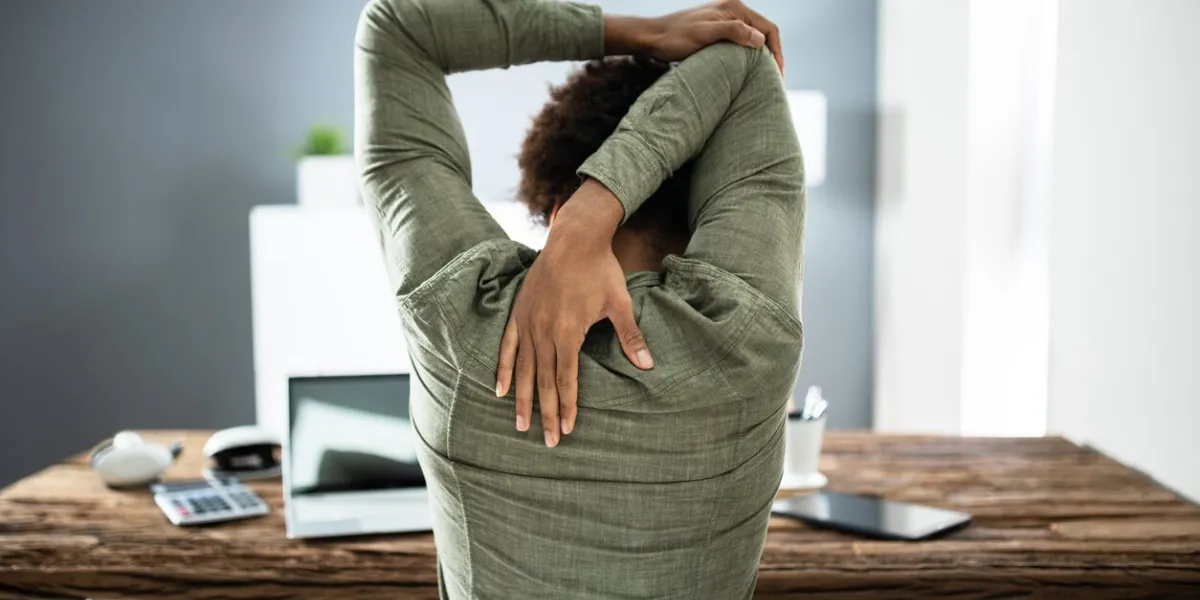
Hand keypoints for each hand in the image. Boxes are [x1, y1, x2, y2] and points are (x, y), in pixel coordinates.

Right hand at [495, 180, 652, 447]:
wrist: (573, 239)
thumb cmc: (600, 270)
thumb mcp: (619, 303)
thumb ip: (630, 336)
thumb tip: (647, 364)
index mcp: (568, 332)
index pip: (566, 379)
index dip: (566, 406)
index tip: (567, 429)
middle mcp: (544, 332)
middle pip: (543, 381)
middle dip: (545, 413)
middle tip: (546, 442)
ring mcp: (528, 323)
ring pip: (523, 369)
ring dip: (522, 399)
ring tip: (519, 425)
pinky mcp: (518, 313)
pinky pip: (507, 347)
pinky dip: (503, 369)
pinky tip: (499, 390)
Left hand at [605, 0, 783, 74]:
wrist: (651, 38)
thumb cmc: (675, 38)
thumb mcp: (705, 35)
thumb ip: (733, 32)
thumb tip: (760, 40)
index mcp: (734, 7)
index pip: (769, 29)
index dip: (777, 53)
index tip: (778, 75)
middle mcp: (733, 10)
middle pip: (764, 34)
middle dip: (772, 57)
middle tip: (775, 82)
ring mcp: (725, 20)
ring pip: (753, 40)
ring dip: (761, 58)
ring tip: (764, 80)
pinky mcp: (717, 31)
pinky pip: (741, 44)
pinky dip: (748, 58)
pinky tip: (747, 73)